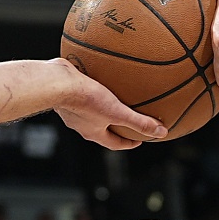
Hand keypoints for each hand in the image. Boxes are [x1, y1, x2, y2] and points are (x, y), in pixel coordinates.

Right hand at [48, 58, 166, 150]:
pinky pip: (82, 93)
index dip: (128, 143)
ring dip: (103, 108)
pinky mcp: (66, 93)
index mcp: (93, 132)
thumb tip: (161, 132)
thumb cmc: (85, 99)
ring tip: (113, 97)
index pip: (114, 143)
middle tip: (127, 120)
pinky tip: (98, 76)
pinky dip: (92, 89)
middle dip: (116, 126)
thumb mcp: (117, 112)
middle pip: (102, 129)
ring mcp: (72, 109)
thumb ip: (139, 122)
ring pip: (91, 111)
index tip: (138, 140)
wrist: (57, 83)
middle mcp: (81, 124)